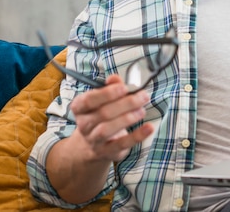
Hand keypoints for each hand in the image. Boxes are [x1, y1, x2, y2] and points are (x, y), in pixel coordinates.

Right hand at [46, 75, 154, 203]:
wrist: (93, 145)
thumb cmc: (101, 115)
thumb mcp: (103, 100)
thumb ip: (111, 88)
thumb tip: (114, 78)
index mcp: (80, 108)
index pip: (88, 100)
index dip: (107, 93)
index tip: (124, 88)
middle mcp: (84, 124)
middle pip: (103, 113)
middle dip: (125, 103)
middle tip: (143, 96)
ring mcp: (94, 140)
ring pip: (107, 129)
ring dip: (127, 119)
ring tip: (142, 111)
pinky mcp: (107, 152)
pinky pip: (121, 144)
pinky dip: (137, 136)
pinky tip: (149, 127)